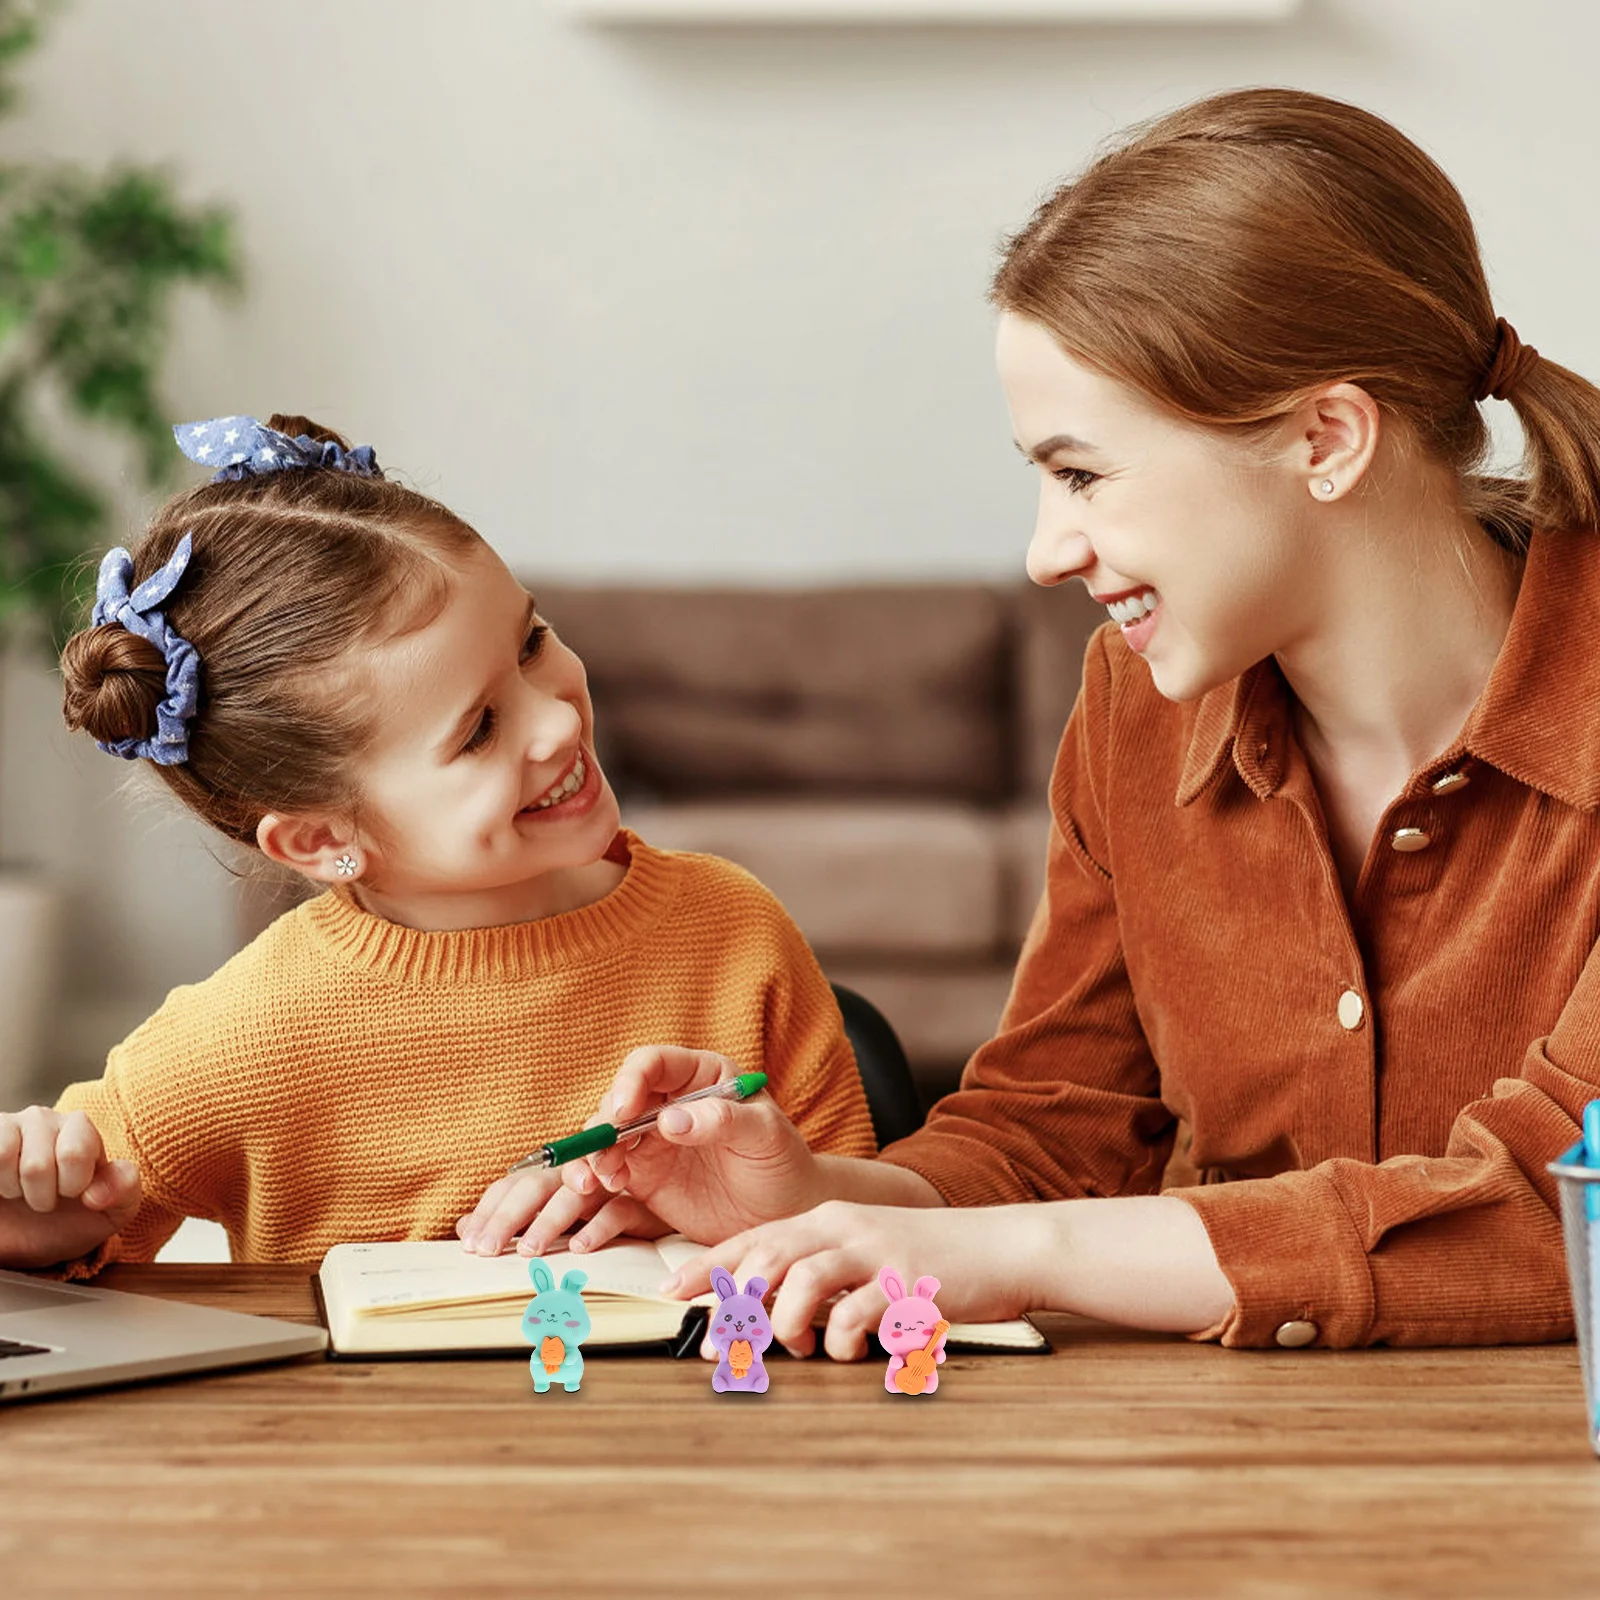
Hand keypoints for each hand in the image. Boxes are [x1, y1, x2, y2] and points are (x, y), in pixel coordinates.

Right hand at [0, 1107, 141, 1270]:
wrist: (26, 1239)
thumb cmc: (68, 1220)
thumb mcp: (110, 1213)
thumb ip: (123, 1193)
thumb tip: (98, 1191)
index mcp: (81, 1130)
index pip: (75, 1153)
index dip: (72, 1185)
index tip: (73, 1193)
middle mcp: (45, 1119)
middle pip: (37, 1164)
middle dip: (41, 1195)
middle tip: (43, 1197)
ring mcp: (10, 1125)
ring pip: (6, 1158)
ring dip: (14, 1190)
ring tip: (21, 1191)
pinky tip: (3, 1185)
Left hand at [455, 1164, 670, 1258]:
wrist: (685, 1198)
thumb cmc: (613, 1210)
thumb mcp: (561, 1218)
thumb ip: (515, 1217)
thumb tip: (463, 1226)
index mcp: (558, 1173)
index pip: (516, 1183)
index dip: (491, 1210)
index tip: (469, 1243)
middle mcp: (582, 1172)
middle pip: (538, 1184)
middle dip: (508, 1216)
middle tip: (485, 1249)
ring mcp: (613, 1183)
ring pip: (576, 1194)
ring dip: (550, 1220)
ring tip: (530, 1250)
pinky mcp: (646, 1200)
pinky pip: (620, 1210)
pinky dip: (600, 1226)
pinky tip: (581, 1247)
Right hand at [555, 1046, 830, 1247]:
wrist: (784, 1213)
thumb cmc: (782, 1162)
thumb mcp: (765, 1136)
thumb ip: (723, 1121)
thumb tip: (669, 1120)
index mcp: (700, 1076)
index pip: (652, 1064)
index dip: (630, 1081)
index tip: (624, 1110)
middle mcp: (669, 1102)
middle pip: (619, 1099)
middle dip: (605, 1123)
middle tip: (606, 1154)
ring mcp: (653, 1140)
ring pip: (606, 1135)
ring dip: (593, 1151)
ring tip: (601, 1178)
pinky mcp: (643, 1176)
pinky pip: (607, 1169)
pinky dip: (595, 1176)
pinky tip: (602, 1188)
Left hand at [663, 1199, 1047, 1361]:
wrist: (1002, 1248)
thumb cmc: (928, 1257)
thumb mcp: (865, 1253)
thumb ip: (820, 1273)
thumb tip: (766, 1313)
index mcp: (827, 1217)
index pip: (753, 1237)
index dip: (708, 1265)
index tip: (670, 1293)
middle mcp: (843, 1226)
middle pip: (767, 1254)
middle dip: (732, 1300)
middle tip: (716, 1343)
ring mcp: (875, 1250)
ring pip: (803, 1278)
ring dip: (786, 1321)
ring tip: (794, 1347)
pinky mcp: (907, 1280)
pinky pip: (856, 1310)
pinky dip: (839, 1337)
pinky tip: (846, 1350)